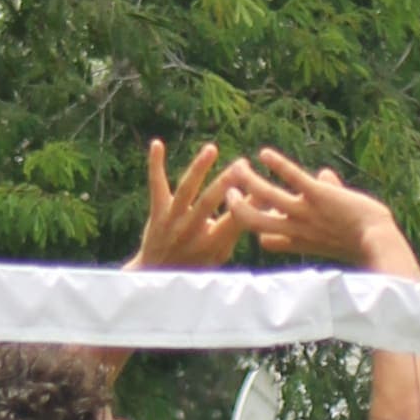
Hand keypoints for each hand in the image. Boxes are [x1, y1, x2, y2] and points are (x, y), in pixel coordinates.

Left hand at [130, 138, 257, 278]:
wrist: (157, 275)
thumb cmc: (196, 263)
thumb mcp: (220, 255)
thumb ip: (235, 231)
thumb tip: (261, 207)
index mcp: (211, 243)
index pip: (235, 220)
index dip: (250, 204)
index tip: (263, 186)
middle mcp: (191, 231)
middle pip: (209, 202)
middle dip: (227, 182)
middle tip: (243, 163)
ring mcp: (172, 220)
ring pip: (186, 190)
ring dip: (199, 168)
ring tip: (211, 148)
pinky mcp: (157, 212)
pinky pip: (156, 185)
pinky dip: (155, 165)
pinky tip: (157, 144)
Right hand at [220, 150, 412, 272]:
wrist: (379, 242)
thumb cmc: (366, 238)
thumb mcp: (340, 223)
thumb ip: (329, 196)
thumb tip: (325, 173)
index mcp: (301, 241)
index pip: (267, 239)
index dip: (258, 229)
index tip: (256, 216)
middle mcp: (297, 228)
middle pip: (253, 222)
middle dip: (237, 206)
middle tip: (228, 191)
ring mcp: (305, 212)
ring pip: (266, 197)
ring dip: (249, 181)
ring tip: (238, 168)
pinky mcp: (318, 195)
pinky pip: (292, 178)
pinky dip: (278, 164)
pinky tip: (264, 153)